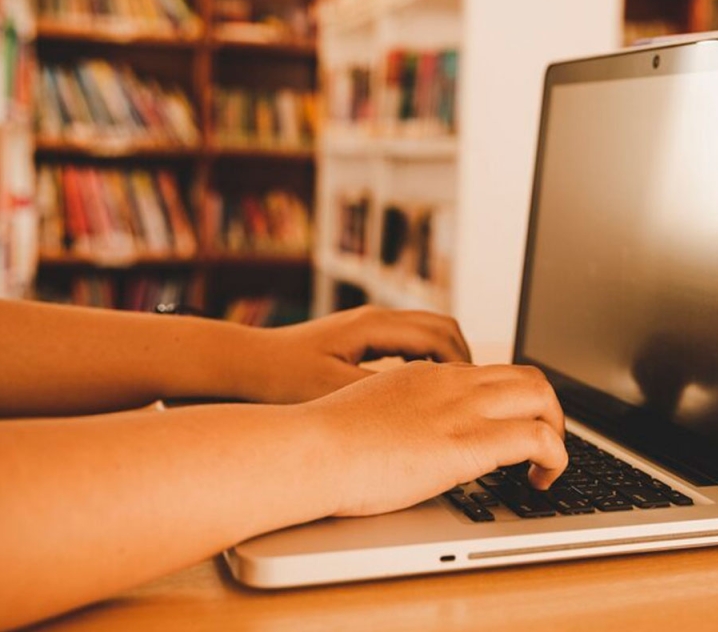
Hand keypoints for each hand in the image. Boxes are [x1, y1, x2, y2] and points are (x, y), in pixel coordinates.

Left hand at [248, 306, 471, 403]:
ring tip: (455, 394)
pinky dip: (426, 360)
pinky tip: (422, 391)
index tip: (474, 394)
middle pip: (442, 327)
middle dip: (464, 358)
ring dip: (446, 359)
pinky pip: (408, 342)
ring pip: (427, 332)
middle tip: (475, 393)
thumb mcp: (333, 390)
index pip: (441, 337)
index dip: (464, 366)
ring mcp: (367, 325)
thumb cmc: (280, 378)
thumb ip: (380, 392)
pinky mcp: (358, 337)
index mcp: (374, 327)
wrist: (242, 364)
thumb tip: (425, 398)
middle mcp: (375, 319)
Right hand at [302, 361, 567, 516]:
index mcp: (425, 377)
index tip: (512, 427)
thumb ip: (395, 417)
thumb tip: (402, 439)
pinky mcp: (470, 444)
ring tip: (548, 465)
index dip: (511, 401)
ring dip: (557, 431)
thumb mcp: (366, 414)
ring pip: (542, 398)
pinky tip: (541, 482)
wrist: (310, 449)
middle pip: (527, 377)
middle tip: (542, 446)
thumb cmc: (322, 443)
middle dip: (548, 411)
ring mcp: (463, 410)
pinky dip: (555, 459)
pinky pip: (538, 439)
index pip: (488, 374)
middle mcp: (452, 384)